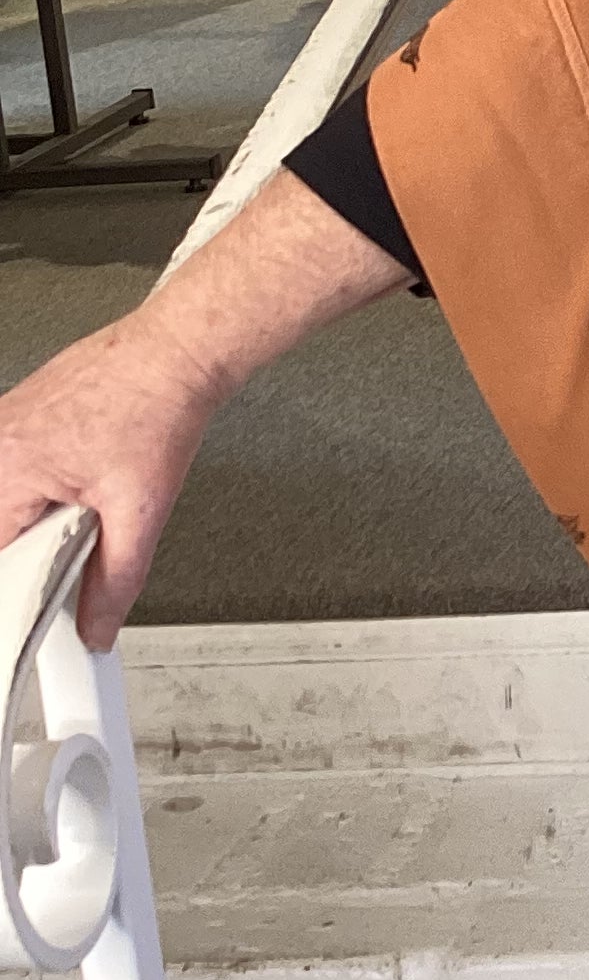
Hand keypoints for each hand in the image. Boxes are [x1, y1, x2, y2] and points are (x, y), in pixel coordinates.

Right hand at [0, 168, 411, 654]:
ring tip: (89, 493)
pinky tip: (82, 476)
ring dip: (38, 519)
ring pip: (5, 503)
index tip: (40, 604)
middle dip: (31, 549)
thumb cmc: (159, 405)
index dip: (19, 590)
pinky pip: (13, 473)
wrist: (180, 352)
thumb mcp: (142, 511)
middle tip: (79, 533)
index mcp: (9, 467)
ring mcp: (4, 426)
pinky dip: (40, 490)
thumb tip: (96, 626)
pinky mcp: (19, 418)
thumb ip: (114, 580)